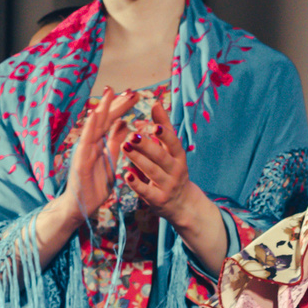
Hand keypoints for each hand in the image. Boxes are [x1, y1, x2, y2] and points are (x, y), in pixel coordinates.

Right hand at [65, 91, 123, 219]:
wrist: (80, 206)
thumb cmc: (95, 184)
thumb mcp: (111, 160)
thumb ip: (116, 142)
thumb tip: (124, 124)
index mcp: (99, 143)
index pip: (111, 121)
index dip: (121, 107)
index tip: (133, 94)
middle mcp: (90, 143)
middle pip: (104, 119)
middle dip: (116, 103)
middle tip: (130, 90)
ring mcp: (83, 150)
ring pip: (93, 126)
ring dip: (101, 109)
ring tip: (109, 94)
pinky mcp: (79, 161)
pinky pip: (85, 142)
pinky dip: (89, 128)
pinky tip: (94, 116)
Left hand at [120, 96, 209, 230]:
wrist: (183, 204)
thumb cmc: (173, 171)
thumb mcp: (173, 151)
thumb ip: (163, 128)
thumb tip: (156, 103)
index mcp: (179, 156)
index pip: (173, 143)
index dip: (165, 134)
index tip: (154, 125)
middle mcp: (176, 170)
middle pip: (161, 156)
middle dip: (147, 146)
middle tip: (131, 135)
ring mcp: (168, 186)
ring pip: (152, 171)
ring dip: (138, 159)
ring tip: (124, 147)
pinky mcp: (159, 200)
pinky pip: (146, 192)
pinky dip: (136, 183)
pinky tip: (125, 175)